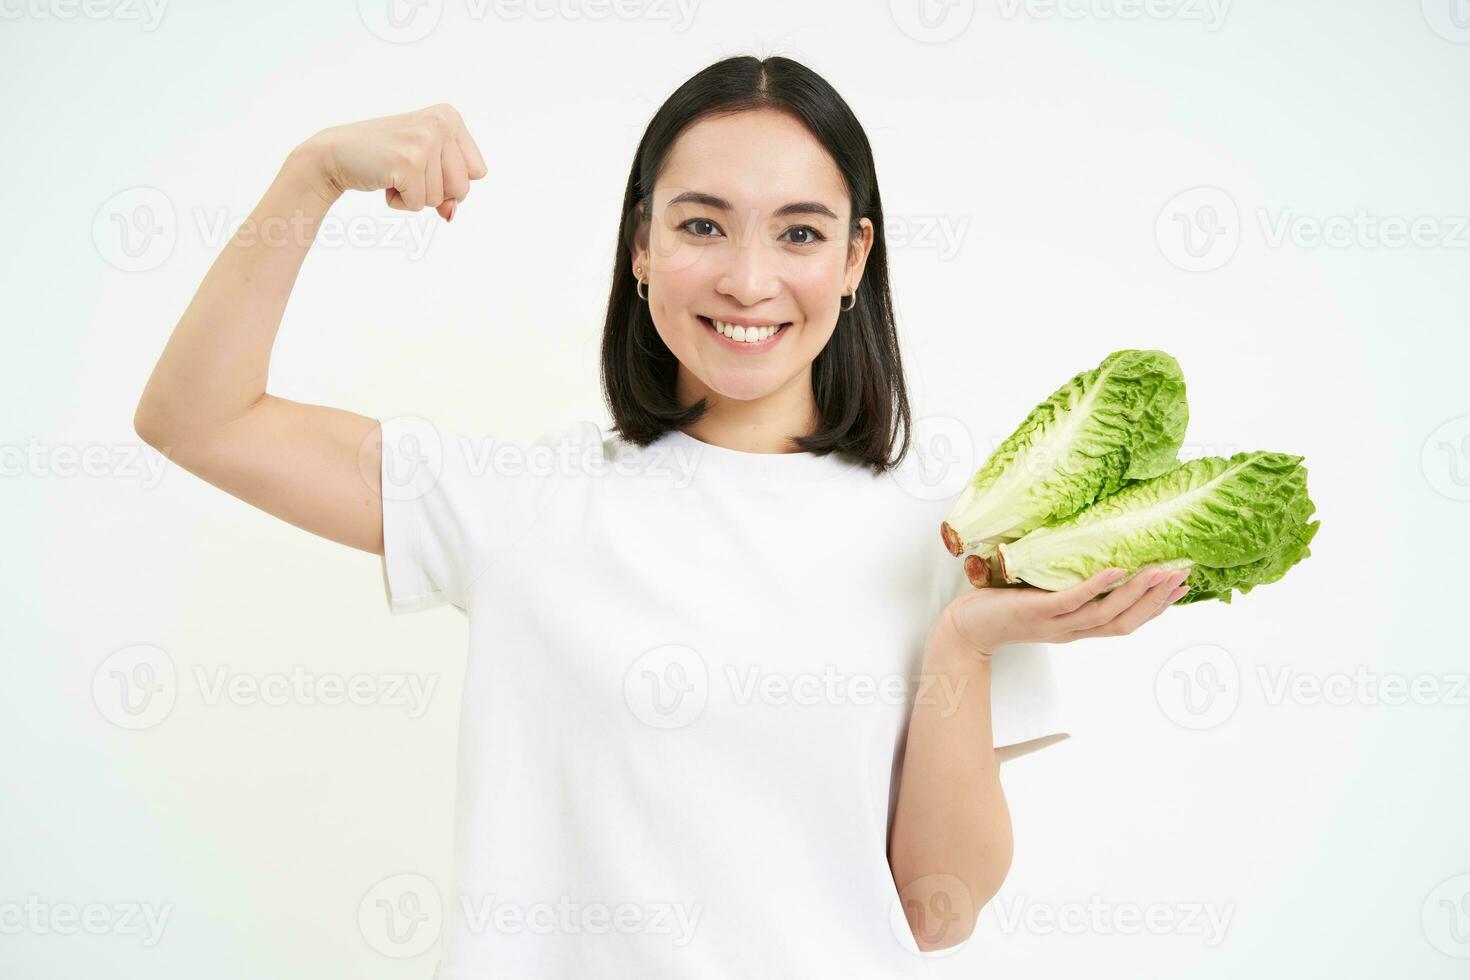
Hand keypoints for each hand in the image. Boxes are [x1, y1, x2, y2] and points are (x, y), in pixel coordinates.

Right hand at [297, 103, 487, 219]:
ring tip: (394, 172)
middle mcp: (441, 124)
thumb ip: (449, 189)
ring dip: (414, 196)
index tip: (426, 166)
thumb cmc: (384, 158)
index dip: (451, 181)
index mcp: (449, 117)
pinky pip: (418, 205)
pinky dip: (399, 202)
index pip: (478, 172)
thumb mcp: (426, 166)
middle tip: (407, 170)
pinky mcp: (408, 163)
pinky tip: (384, 179)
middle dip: (434, 192)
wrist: (336, 153)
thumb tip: (450, 214)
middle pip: (463, 189)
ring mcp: (424, 142)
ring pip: (440, 199)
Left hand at [937, 566, 1191, 658]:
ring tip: (1159, 571)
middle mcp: (1072, 631)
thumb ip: (1070, 588)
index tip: (1181, 587)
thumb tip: (1093, 556)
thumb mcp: (1045, 598)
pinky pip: (1073, 600)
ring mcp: (1056, 623)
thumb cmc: (1004, 607)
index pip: (1127, 622)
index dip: (1156, 607)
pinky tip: (1116, 569)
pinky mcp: (1038, 611)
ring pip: (1106, 613)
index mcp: (1077, 629)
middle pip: (1125, 622)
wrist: (966, 627)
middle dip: (1156, 600)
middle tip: (1182, 576)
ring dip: (1136, 592)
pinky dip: (1097, 586)